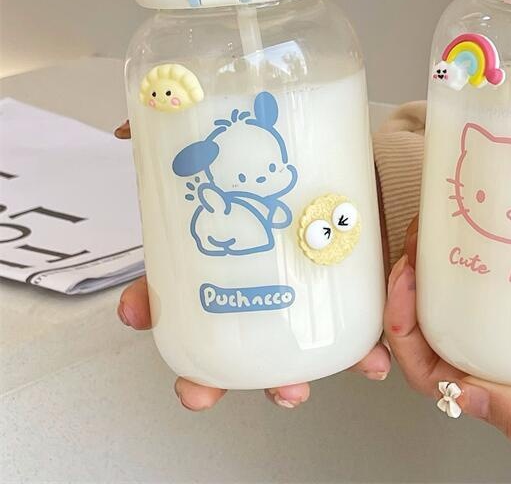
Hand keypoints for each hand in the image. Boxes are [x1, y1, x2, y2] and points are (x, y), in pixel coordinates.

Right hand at [114, 120, 390, 410]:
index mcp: (221, 251)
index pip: (173, 291)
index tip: (137, 314)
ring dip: (279, 383)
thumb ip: (183, 129)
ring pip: (280, 354)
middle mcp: (255, 281)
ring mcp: (300, 291)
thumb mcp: (234, 137)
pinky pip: (352, 333)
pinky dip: (360, 353)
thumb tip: (129, 129)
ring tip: (289, 391)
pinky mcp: (348, 287)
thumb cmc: (284, 151)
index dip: (150, 308)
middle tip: (199, 392)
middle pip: (220, 341)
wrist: (346, 145)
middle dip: (204, 378)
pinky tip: (370, 366)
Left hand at [384, 219, 510, 461]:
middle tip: (418, 240)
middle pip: (433, 323)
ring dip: (440, 263)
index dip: (403, 327)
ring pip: (459, 297)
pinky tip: (478, 228)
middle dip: (413, 283)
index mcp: (498, 394)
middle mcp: (499, 361)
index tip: (406, 281)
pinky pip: (496, 278)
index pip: (427, 367)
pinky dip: (479, 253)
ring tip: (439, 225)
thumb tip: (462, 396)